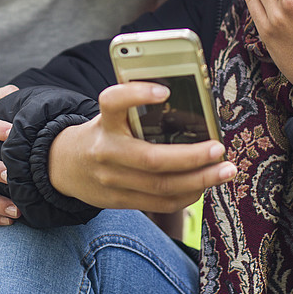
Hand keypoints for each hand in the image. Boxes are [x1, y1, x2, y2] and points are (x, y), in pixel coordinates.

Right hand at [49, 81, 235, 212]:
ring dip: (200, 180)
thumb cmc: (104, 132)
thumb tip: (193, 107)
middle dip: (192, 156)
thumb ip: (140, 111)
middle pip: (152, 159)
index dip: (136, 95)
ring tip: (226, 171)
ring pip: (161, 187)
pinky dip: (188, 195)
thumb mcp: (111, 115)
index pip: (113, 103)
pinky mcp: (121, 201)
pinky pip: (160, 203)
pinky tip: (205, 184)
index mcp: (104, 122)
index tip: (164, 90)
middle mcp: (106, 152)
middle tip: (220, 148)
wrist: (66, 166)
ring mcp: (113, 181)